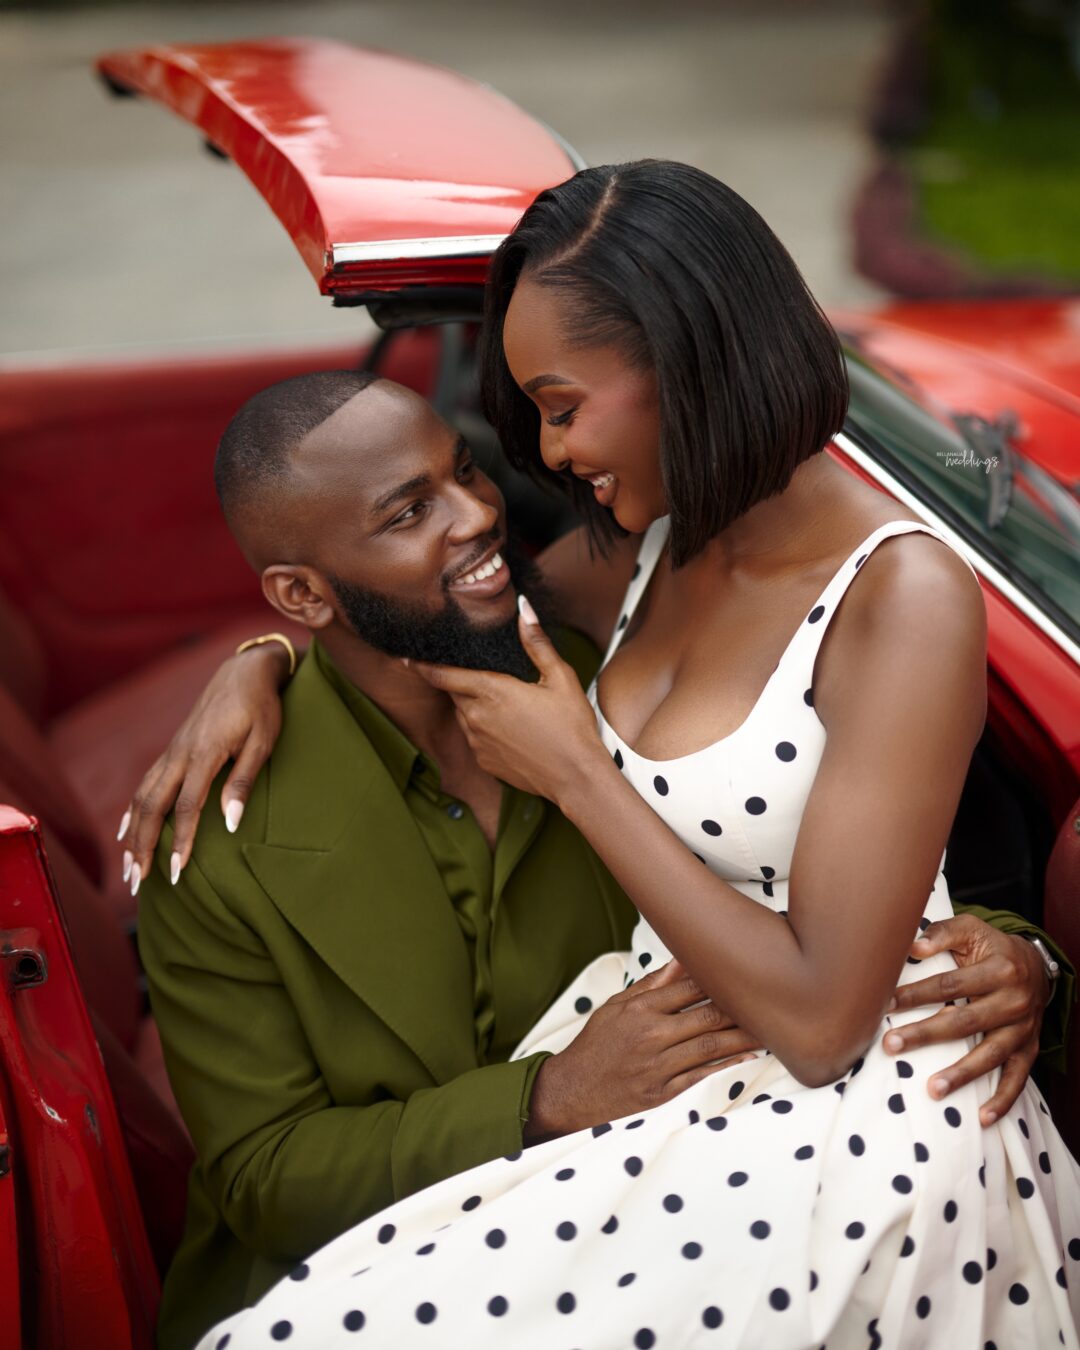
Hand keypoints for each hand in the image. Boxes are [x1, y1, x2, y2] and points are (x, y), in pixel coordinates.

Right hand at [118, 642, 291, 894]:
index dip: (180, 841)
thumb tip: (230, 822)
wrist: (244, 671)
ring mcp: (173, 750)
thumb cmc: (262, 708)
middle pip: (151, 806)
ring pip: (142, 796)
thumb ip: (244, 780)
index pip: (186, 807)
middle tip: (137, 882)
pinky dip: (132, 809)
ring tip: (129, 867)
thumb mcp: (263, 741)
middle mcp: (180, 753)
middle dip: (142, 847)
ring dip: (132, 834)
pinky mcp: (173, 749)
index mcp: (204, 753)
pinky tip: (125, 829)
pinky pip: (145, 783)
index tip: (177, 872)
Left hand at [410, 598, 607, 803]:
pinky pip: (476, 739)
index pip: (444, 675)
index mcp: (492, 691)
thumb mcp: (560, 677)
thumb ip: (536, 642)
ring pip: (466, 717)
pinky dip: (487, 732)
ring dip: (477, 708)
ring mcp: (478, 743)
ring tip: (509, 709)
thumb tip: (523, 608)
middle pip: (456, 694)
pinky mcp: (485, 762)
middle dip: (464, 685)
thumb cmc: (571, 726)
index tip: (406, 658)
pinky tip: (514, 732)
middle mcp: (477, 718)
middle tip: (488, 681)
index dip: (422, 666)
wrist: (577, 778)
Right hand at [524, 960, 760, 1140]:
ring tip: (770, 1027)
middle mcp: (650, 1035)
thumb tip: (682, 959)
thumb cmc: (597, 1046)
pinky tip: (748, 1056)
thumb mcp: (616, 1007)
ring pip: (711, 1046)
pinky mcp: (663, 1094)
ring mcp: (658, 1066)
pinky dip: (729, 1065)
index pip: (689, 987)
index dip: (719, 979)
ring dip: (743, 1036)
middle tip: (769, 999)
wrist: (571, 1093)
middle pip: (707, 1015)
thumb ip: (651, 986)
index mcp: (639, 1009)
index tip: (743, 973)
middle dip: (741, 1007)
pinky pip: (703, 1076)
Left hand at [882, 914, 1047, 1125]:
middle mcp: (1014, 1001)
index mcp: (999, 969)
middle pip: (965, 1022)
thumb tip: (912, 946)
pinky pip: (1017, 1078)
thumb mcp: (970, 929)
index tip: (886, 1004)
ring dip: (962, 1074)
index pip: (950, 984)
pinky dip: (1003, 1100)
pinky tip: (982, 1117)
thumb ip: (942, 934)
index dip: (916, 994)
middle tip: (892, 1045)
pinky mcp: (1029, 1049)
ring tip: (933, 1089)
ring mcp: (1023, 1029)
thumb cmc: (991, 947)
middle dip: (926, 1035)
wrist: (1036, 965)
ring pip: (990, 1055)